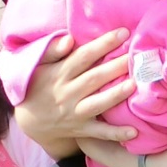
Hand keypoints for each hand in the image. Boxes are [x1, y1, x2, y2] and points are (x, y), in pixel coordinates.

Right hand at [13, 28, 139, 154]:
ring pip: (98, 103)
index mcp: (59, 74)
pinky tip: (134, 132)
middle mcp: (67, 94)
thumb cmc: (38, 85)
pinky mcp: (80, 129)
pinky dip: (116, 134)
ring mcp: (74, 113)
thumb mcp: (38, 66)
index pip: (83, 56)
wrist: (29, 120)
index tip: (123, 33)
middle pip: (95, 78)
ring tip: (134, 84)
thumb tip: (69, 39)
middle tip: (138, 56)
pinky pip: (99, 133)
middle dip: (116, 66)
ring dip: (116, 95)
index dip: (103, 44)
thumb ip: (52, 51)